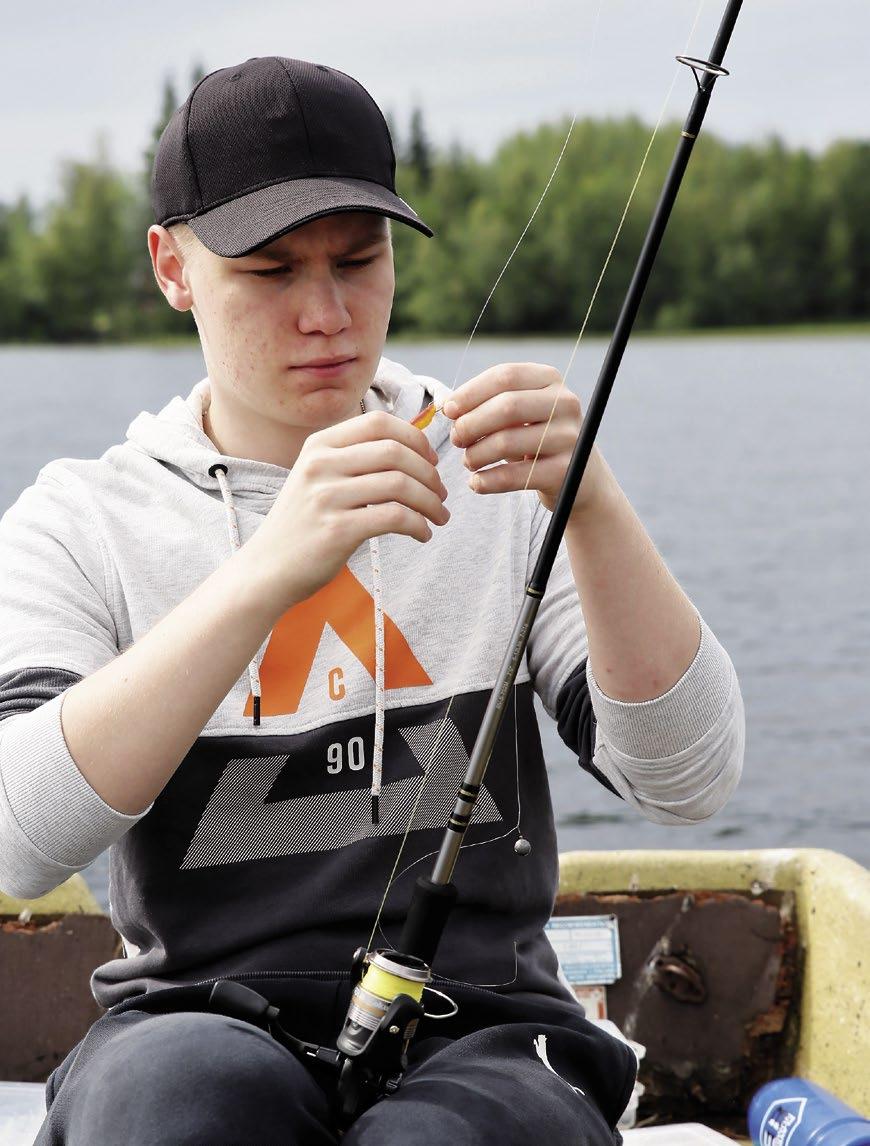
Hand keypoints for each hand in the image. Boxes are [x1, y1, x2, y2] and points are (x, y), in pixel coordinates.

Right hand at [243, 411, 449, 609]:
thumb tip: (414, 449)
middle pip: (395, 452)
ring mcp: (327, 497)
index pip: (379, 423)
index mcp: (319, 445)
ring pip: (400, 484)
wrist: (267, 568)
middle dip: (429, 474)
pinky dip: (418, 525)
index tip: (431, 461)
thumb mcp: (318, 478)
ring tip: (438, 517)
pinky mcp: (337, 530)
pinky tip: (422, 535)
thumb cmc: (304, 524)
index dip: (415, 439)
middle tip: (440, 495)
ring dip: (430, 502)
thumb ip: (355, 459)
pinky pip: (395, 518)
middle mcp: (320, 465)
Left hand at [443, 363, 608, 513]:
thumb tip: (447, 406)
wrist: (581, 478)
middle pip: (506, 407)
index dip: (470, 392)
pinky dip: (487, 481)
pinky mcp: (565, 471)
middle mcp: (565, 403)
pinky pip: (514, 476)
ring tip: (468, 461)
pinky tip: (476, 483)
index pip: (505, 376)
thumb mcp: (520, 412)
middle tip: (456, 439)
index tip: (448, 410)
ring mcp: (569, 437)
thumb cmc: (536, 438)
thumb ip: (488, 403)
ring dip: (476, 454)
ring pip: (507, 442)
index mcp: (550, 379)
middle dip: (471, 424)